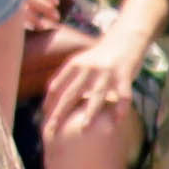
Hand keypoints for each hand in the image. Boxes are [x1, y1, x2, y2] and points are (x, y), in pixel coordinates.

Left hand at [35, 32, 144, 150]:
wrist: (124, 39)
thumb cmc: (98, 56)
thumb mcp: (79, 62)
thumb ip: (68, 78)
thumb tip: (51, 100)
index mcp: (73, 65)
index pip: (55, 86)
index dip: (49, 102)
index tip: (44, 117)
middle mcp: (87, 68)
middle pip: (70, 94)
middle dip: (59, 113)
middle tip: (51, 130)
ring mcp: (106, 72)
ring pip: (96, 95)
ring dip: (90, 112)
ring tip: (83, 128)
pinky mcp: (124, 76)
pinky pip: (124, 95)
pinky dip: (121, 109)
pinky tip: (117, 121)